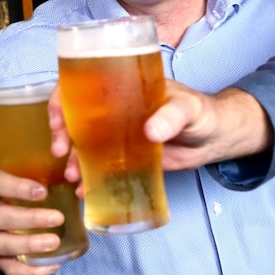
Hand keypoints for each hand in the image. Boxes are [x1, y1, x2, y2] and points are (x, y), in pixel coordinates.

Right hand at [0, 161, 62, 274]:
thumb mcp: (9, 166)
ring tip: (54, 243)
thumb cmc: (3, 180)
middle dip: (28, 219)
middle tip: (57, 218)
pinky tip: (49, 266)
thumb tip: (71, 173)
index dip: (16, 188)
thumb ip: (31, 167)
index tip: (43, 192)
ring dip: (27, 245)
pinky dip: (27, 271)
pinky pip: (3, 266)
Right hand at [49, 80, 273, 175]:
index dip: (62, 99)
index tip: (56, 118)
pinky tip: (84, 189)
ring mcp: (117, 133)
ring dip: (73, 158)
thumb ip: (172, 115)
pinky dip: (89, 176)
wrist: (218, 139)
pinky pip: (100, 165)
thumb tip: (151, 131)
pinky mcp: (125, 157)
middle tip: (61, 151)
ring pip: (83, 143)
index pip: (81, 85)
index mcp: (122, 86)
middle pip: (74, 115)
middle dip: (61, 132)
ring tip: (73, 175)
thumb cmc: (203, 112)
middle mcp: (114, 109)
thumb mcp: (189, 108)